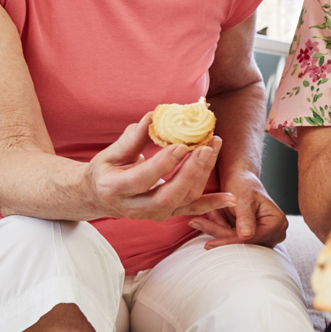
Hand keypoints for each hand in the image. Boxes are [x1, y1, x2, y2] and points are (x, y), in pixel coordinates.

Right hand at [83, 114, 234, 222]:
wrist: (100, 196)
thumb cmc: (107, 170)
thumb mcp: (111, 153)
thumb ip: (132, 139)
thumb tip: (152, 117)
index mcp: (116, 189)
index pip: (142, 179)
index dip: (163, 164)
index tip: (181, 145)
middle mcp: (136, 207)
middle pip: (168, 195)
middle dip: (190, 172)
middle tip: (204, 148)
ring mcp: (154, 214)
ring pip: (184, 199)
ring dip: (203, 174)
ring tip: (213, 147)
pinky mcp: (168, 214)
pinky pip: (192, 209)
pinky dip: (212, 203)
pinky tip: (230, 196)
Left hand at [188, 171, 287, 247]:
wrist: (241, 178)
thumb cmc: (244, 184)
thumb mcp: (244, 199)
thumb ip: (245, 218)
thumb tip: (246, 235)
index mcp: (277, 222)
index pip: (252, 239)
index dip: (229, 241)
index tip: (209, 244)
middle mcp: (274, 232)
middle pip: (243, 243)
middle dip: (220, 233)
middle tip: (196, 224)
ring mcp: (264, 236)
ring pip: (235, 242)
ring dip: (217, 229)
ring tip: (201, 217)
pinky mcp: (252, 237)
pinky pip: (232, 239)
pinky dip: (219, 228)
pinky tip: (209, 217)